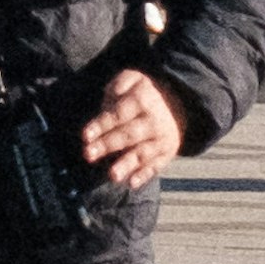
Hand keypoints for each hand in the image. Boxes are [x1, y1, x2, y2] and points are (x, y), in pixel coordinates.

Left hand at [77, 62, 189, 185]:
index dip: (102, 124)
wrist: (179, 104)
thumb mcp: (132, 79)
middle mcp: (153, 121)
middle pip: (128, 135)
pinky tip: (132, 184)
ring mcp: (161, 139)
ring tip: (113, 175)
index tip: (85, 136)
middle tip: (88, 154)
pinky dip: (144, 175)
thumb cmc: (143, 93)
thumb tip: (107, 104)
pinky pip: (155, 166)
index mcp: (142, 100)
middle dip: (107, 145)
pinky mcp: (166, 154)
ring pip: (142, 153)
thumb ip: (117, 87)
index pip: (118, 114)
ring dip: (127, 164)